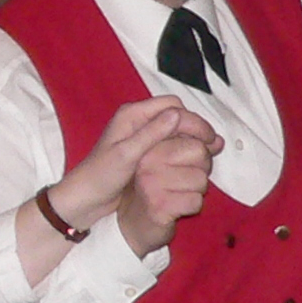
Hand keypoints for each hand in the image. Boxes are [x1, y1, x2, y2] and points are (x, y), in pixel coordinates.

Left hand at [46, 97, 214, 233]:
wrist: (86, 197)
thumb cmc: (101, 175)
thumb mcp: (127, 155)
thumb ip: (151, 134)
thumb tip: (178, 114)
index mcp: (132, 114)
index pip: (172, 105)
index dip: (193, 119)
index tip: (208, 138)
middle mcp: (138, 120)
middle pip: (177, 115)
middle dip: (197, 129)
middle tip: (214, 147)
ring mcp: (142, 135)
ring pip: (176, 129)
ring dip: (193, 139)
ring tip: (210, 154)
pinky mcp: (145, 149)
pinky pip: (170, 142)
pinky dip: (184, 148)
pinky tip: (196, 162)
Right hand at [114, 129, 221, 256]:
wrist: (135, 222)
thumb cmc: (157, 188)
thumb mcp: (171, 160)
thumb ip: (193, 146)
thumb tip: (218, 141)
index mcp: (150, 144)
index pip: (192, 134)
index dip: (204, 142)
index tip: (203, 150)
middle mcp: (147, 159)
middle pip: (200, 152)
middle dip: (201, 168)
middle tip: (183, 178)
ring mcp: (151, 182)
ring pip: (201, 179)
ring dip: (197, 190)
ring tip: (178, 193)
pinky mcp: (159, 205)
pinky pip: (196, 201)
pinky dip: (192, 207)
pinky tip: (177, 207)